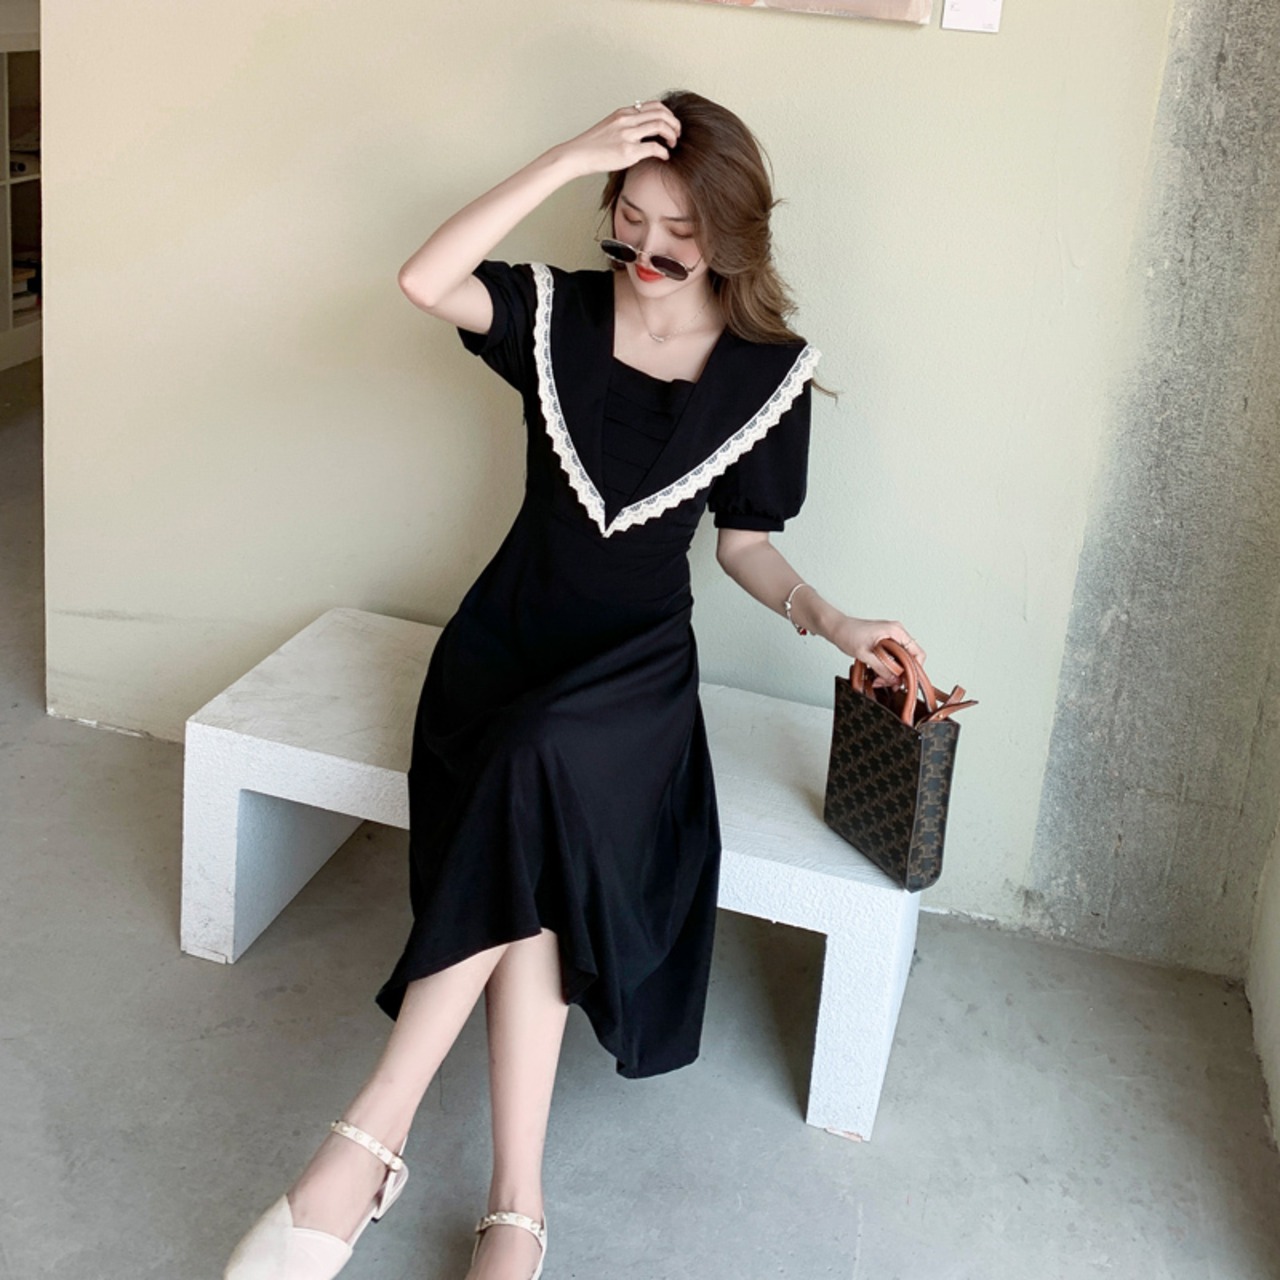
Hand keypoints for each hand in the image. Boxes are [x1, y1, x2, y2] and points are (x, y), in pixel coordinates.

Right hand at [549, 101, 680, 178]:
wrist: (577, 155)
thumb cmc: (592, 146)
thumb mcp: (610, 127)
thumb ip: (626, 125)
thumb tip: (642, 131)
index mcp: (624, 113)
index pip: (654, 106)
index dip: (668, 114)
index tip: (671, 125)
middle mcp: (627, 119)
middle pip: (661, 113)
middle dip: (675, 124)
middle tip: (678, 135)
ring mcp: (627, 134)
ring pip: (660, 126)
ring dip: (672, 135)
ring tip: (673, 144)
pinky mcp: (627, 151)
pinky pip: (654, 147)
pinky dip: (664, 152)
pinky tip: (665, 157)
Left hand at [828, 617, 927, 686]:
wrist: (836, 628)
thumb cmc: (847, 633)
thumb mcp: (865, 654)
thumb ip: (881, 668)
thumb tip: (894, 679)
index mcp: (896, 631)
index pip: (917, 653)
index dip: (915, 670)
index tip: (906, 681)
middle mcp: (896, 633)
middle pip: (909, 659)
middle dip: (900, 674)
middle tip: (888, 684)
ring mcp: (891, 637)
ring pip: (900, 660)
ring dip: (891, 673)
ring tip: (879, 680)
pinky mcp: (885, 642)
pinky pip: (892, 658)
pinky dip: (886, 668)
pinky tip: (877, 674)